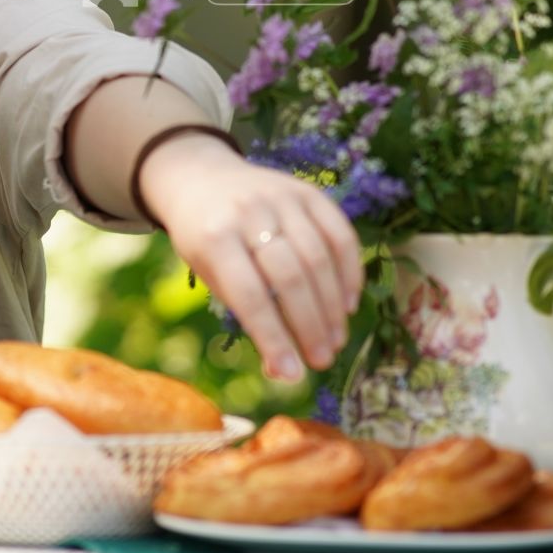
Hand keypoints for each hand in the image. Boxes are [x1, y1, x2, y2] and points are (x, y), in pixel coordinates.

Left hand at [139, 134, 362, 381]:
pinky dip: (349, 272)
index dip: (274, 338)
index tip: (291, 375)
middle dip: (309, 326)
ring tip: (335, 340)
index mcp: (214, 237)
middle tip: (322, 360)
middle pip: (290, 276)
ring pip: (319, 257)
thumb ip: (245, 315)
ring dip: (333, 306)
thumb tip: (284, 371)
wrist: (202, 177)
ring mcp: (282, 197)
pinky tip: (348, 305)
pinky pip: (340, 234)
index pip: (250, 295)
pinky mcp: (309, 190)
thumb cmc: (205, 238)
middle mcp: (250, 212)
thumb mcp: (209, 274)